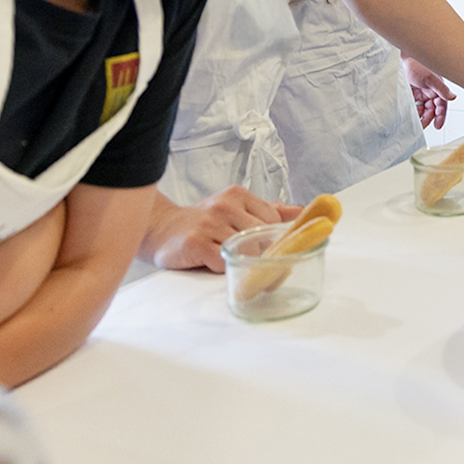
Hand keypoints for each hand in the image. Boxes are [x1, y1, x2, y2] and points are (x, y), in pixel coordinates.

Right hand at [140, 187, 302, 272]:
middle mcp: (225, 206)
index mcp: (238, 195)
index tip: (275, 249)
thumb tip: (302, 211)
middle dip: (265, 254)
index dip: (276, 238)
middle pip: (262, 235)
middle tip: (261, 265)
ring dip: (246, 263)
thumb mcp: (236, 209)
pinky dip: (226, 268)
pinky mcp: (196, 243)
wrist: (161, 229)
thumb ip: (269, 210)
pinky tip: (216, 264)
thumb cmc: (204, 222)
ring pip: (247, 250)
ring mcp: (209, 224)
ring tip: (235, 262)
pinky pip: (224, 262)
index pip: (272, 218)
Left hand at [404, 56, 453, 128]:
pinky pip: (414, 105)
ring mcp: (421, 92)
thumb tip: (453, 97)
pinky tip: (410, 115)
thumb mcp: (430, 78)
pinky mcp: (412, 92)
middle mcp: (431, 91)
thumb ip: (441, 89)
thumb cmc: (416, 63)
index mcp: (438, 88)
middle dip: (428, 119)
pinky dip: (413, 111)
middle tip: (422, 127)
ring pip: (423, 109)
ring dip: (420, 116)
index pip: (442, 105)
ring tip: (415, 123)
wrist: (401, 57)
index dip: (441, 116)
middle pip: (432, 109)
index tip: (438, 126)